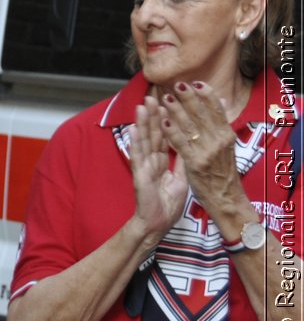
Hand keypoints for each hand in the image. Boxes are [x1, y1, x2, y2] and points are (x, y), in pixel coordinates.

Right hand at [130, 97, 188, 240]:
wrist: (157, 224)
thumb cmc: (167, 205)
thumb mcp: (181, 179)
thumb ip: (181, 162)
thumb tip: (187, 146)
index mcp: (161, 162)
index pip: (163, 137)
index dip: (165, 120)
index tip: (167, 103)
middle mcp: (150, 162)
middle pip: (152, 135)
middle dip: (152, 115)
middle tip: (152, 96)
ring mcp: (143, 168)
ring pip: (143, 141)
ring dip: (142, 124)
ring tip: (142, 106)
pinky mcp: (140, 176)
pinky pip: (138, 157)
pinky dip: (135, 143)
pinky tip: (132, 130)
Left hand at [159, 82, 244, 210]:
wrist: (225, 198)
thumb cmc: (222, 171)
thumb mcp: (226, 147)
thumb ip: (220, 126)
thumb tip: (221, 102)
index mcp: (226, 135)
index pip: (216, 110)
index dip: (206, 95)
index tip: (196, 82)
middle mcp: (219, 141)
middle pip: (202, 115)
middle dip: (189, 98)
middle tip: (177, 84)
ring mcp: (207, 152)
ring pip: (190, 127)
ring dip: (177, 111)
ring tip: (165, 98)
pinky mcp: (195, 164)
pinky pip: (181, 144)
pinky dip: (172, 132)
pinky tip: (164, 122)